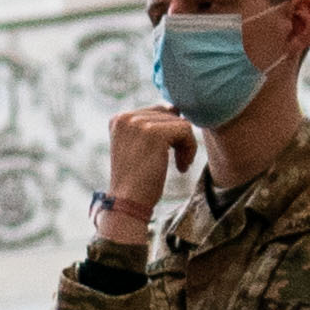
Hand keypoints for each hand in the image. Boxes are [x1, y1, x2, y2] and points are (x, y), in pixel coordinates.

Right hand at [98, 102, 188, 230]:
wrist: (128, 202)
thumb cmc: (136, 180)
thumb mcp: (138, 148)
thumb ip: (151, 126)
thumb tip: (176, 107)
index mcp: (119, 119)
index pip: (157, 111)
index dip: (168, 133)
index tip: (166, 155)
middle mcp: (126, 117)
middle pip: (169, 114)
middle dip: (178, 138)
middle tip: (177, 161)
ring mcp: (138, 123)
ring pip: (179, 122)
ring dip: (185, 145)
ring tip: (179, 165)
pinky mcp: (154, 132)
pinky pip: (186, 129)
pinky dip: (190, 149)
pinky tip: (181, 167)